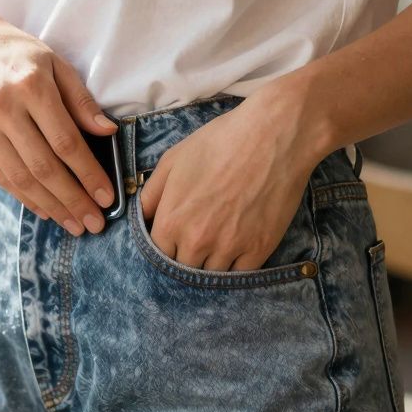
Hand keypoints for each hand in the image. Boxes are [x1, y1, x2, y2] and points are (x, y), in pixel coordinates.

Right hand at [0, 10, 117, 234]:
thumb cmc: (20, 55)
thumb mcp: (56, 64)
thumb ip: (81, 100)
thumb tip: (108, 133)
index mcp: (31, 86)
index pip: (65, 141)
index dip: (88, 173)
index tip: (107, 197)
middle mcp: (3, 108)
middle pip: (43, 166)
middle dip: (72, 199)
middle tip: (95, 223)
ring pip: (20, 177)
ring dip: (51, 206)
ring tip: (74, 224)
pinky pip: (0, 176)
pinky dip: (25, 197)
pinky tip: (46, 209)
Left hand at [137, 85, 324, 270]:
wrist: (271, 136)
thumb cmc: (219, 142)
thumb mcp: (172, 160)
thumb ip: (151, 194)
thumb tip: (140, 217)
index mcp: (172, 220)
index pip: (157, 253)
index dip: (164, 246)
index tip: (173, 238)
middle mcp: (197, 241)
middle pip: (183, 269)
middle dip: (186, 256)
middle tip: (197, 239)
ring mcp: (229, 248)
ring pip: (212, 275)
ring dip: (211, 263)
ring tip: (218, 242)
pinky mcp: (260, 249)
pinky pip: (242, 274)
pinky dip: (237, 266)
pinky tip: (238, 248)